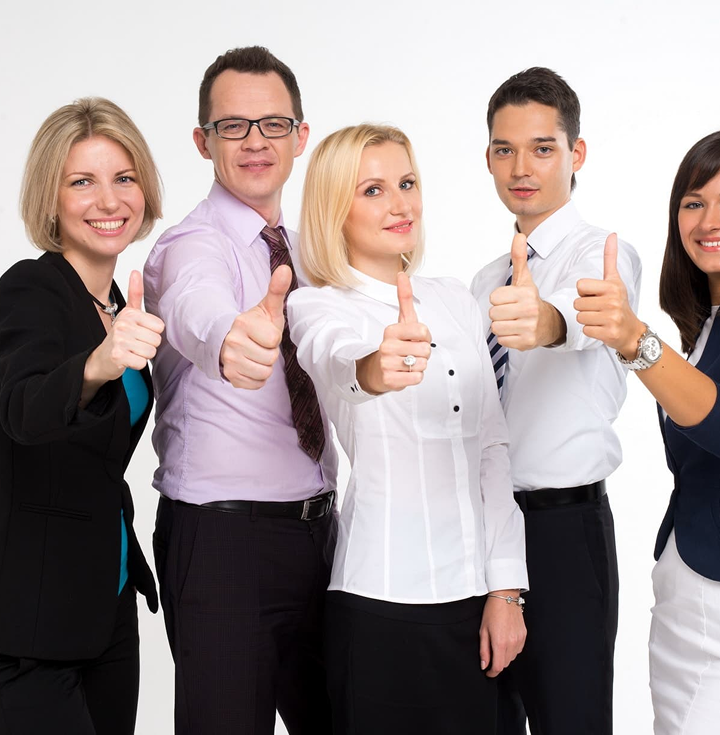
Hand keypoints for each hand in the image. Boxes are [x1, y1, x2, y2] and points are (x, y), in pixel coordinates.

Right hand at [85, 271, 164, 384]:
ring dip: (143, 355)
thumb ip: (135, 293)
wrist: (101, 358)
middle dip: (148, 345)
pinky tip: (127, 359)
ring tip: (131, 351)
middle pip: (157, 340)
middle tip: (134, 344)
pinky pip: (142, 362)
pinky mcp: (118, 356)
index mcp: (130, 313)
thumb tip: (135, 271)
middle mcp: (123, 324)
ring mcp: (119, 340)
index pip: (160, 327)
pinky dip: (137, 364)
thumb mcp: (128, 313)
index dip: (152, 333)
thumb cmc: (120, 336)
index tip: (139, 333)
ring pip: (151, 352)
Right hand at [220, 265, 291, 388]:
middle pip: (270, 358)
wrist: (230, 340)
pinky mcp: (230, 376)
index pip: (273, 340)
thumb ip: (277, 290)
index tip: (263, 333)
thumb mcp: (267, 308)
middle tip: (259, 345)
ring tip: (255, 354)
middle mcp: (232, 342)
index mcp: (242, 323)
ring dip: (264, 365)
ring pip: (264, 372)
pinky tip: (250, 365)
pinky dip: (257, 377)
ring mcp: (229, 361)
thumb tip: (285, 269)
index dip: (273, 338)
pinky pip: (257, 383)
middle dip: (269, 353)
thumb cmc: (255, 325)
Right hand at [356, 272, 431, 393]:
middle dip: (422, 353)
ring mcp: (387, 363)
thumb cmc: (395, 343)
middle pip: (426, 350)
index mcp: (391, 330)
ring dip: (419, 366)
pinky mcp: (390, 380)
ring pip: (422, 364)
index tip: (414, 339)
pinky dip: (415, 377)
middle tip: (410, 353)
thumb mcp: (402, 321)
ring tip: (407, 363)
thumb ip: (405, 297)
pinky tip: (404, 373)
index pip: (424, 332)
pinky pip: (417, 378)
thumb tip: (402, 274)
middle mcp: (386, 346)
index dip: (425, 338)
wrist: (378, 370)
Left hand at [479, 591, 526, 677]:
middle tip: (490, 656)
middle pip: (505, 664)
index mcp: (500, 643)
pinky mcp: (524, 636)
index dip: (492, 673)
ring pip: (512, 657)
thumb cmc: (492, 612)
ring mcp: (520, 640)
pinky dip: (511, 650)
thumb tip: (484, 665)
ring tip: (497, 646)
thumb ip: (484, 650)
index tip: (487, 672)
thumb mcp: (483, 631)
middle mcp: (512, 643)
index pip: (498, 667)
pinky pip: (518, 650)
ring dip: (504, 657)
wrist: (505, 598)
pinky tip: (506, 641)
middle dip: (497, 663)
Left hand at [489, 233, 562, 349]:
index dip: (498, 300)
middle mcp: (529, 310)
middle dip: (499, 314)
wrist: (549, 323)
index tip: (509, 300)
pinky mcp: (527, 342)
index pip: (493, 298)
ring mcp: (529, 327)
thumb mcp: (524, 279)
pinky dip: (506, 338)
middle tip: (511, 312)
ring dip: (501, 326)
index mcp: (525, 294)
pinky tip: (517, 332)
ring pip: (496, 328)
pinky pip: (502, 340)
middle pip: (493, 314)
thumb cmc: (530, 300)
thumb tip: (519, 235)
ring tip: (513, 322)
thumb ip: (519, 258)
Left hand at [575, 233, 644, 357]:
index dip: (584, 292)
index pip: (580, 285)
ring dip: (586, 319)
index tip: (596, 295)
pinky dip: (590, 330)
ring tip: (600, 318)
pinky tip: (602, 328)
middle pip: (577, 303)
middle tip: (599, 309)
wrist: (631, 331)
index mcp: (612, 286)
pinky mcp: (608, 333)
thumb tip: (612, 234)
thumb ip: (610, 258)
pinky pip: (585, 330)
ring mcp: (612, 318)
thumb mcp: (615, 280)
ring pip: (579, 317)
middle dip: (585, 307)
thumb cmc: (619, 303)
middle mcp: (613, 301)